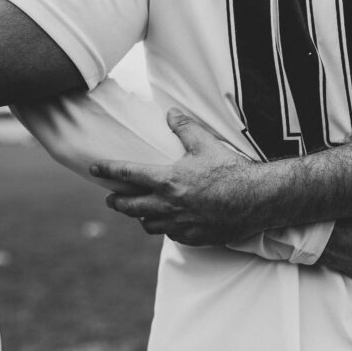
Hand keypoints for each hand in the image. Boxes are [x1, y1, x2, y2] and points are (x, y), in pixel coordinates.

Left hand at [92, 108, 260, 244]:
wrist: (256, 199)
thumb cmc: (232, 169)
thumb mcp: (206, 143)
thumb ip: (184, 128)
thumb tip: (171, 113)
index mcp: (167, 180)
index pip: (127, 174)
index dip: (107, 170)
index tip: (95, 169)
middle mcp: (168, 205)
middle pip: (129, 206)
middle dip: (116, 201)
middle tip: (110, 197)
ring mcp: (180, 224)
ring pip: (147, 224)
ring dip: (139, 216)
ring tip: (138, 210)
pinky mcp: (193, 236)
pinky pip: (170, 235)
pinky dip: (165, 228)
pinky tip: (168, 222)